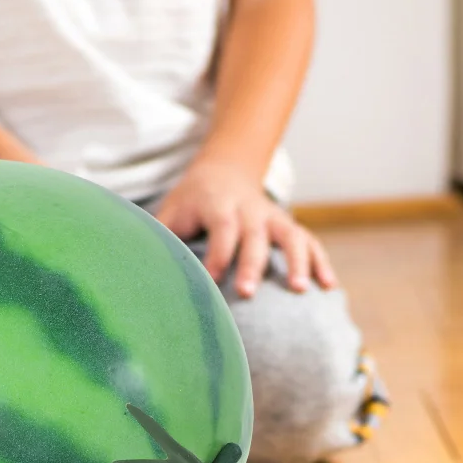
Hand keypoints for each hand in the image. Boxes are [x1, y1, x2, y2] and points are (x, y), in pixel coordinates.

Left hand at [153, 157, 336, 299]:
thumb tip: (133, 267)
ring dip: (296, 261)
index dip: (217, 252)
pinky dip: (320, 262)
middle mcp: (249, 209)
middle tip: (247, 292)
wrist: (225, 170)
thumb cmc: (191, 200)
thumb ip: (160, 236)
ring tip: (300, 290)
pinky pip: (309, 242)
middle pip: (255, 234)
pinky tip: (329, 287)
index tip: (210, 279)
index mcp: (218, 203)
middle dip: (252, 263)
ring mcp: (272, 216)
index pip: (221, 225)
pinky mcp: (287, 226)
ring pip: (291, 234)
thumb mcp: (170, 211)